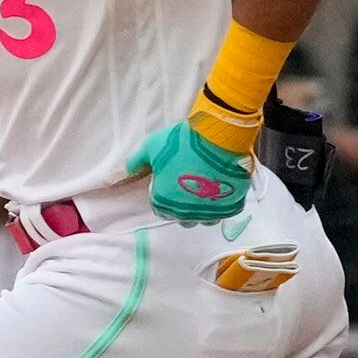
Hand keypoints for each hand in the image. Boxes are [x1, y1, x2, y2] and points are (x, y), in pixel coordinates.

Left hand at [138, 106, 255, 222]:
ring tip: (205, 190)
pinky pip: (223, 212)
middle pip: (182, 217)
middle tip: (188, 184)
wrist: (217, 138)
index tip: (171, 182)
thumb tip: (128, 169)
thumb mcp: (152, 147)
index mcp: (164, 201)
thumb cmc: (181, 143)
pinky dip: (221, 205)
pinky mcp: (229, 207)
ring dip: (202, 208)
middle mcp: (186, 213)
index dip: (165, 195)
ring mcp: (209, 212)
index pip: (160, 209)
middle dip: (183, 204)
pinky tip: (220, 190)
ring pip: (203, 219)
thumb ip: (137, 161)